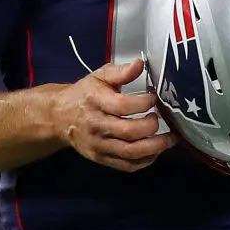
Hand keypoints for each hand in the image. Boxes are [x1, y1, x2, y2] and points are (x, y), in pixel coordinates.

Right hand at [51, 58, 176, 171]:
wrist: (59, 117)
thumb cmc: (85, 94)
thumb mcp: (100, 76)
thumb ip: (121, 72)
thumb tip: (140, 63)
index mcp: (96, 101)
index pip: (122, 106)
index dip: (143, 103)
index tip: (154, 97)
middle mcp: (96, 125)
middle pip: (128, 132)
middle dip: (152, 126)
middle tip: (163, 118)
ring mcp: (98, 145)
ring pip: (129, 152)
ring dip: (154, 147)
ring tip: (169, 139)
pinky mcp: (101, 159)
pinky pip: (126, 166)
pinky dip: (145, 161)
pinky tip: (156, 151)